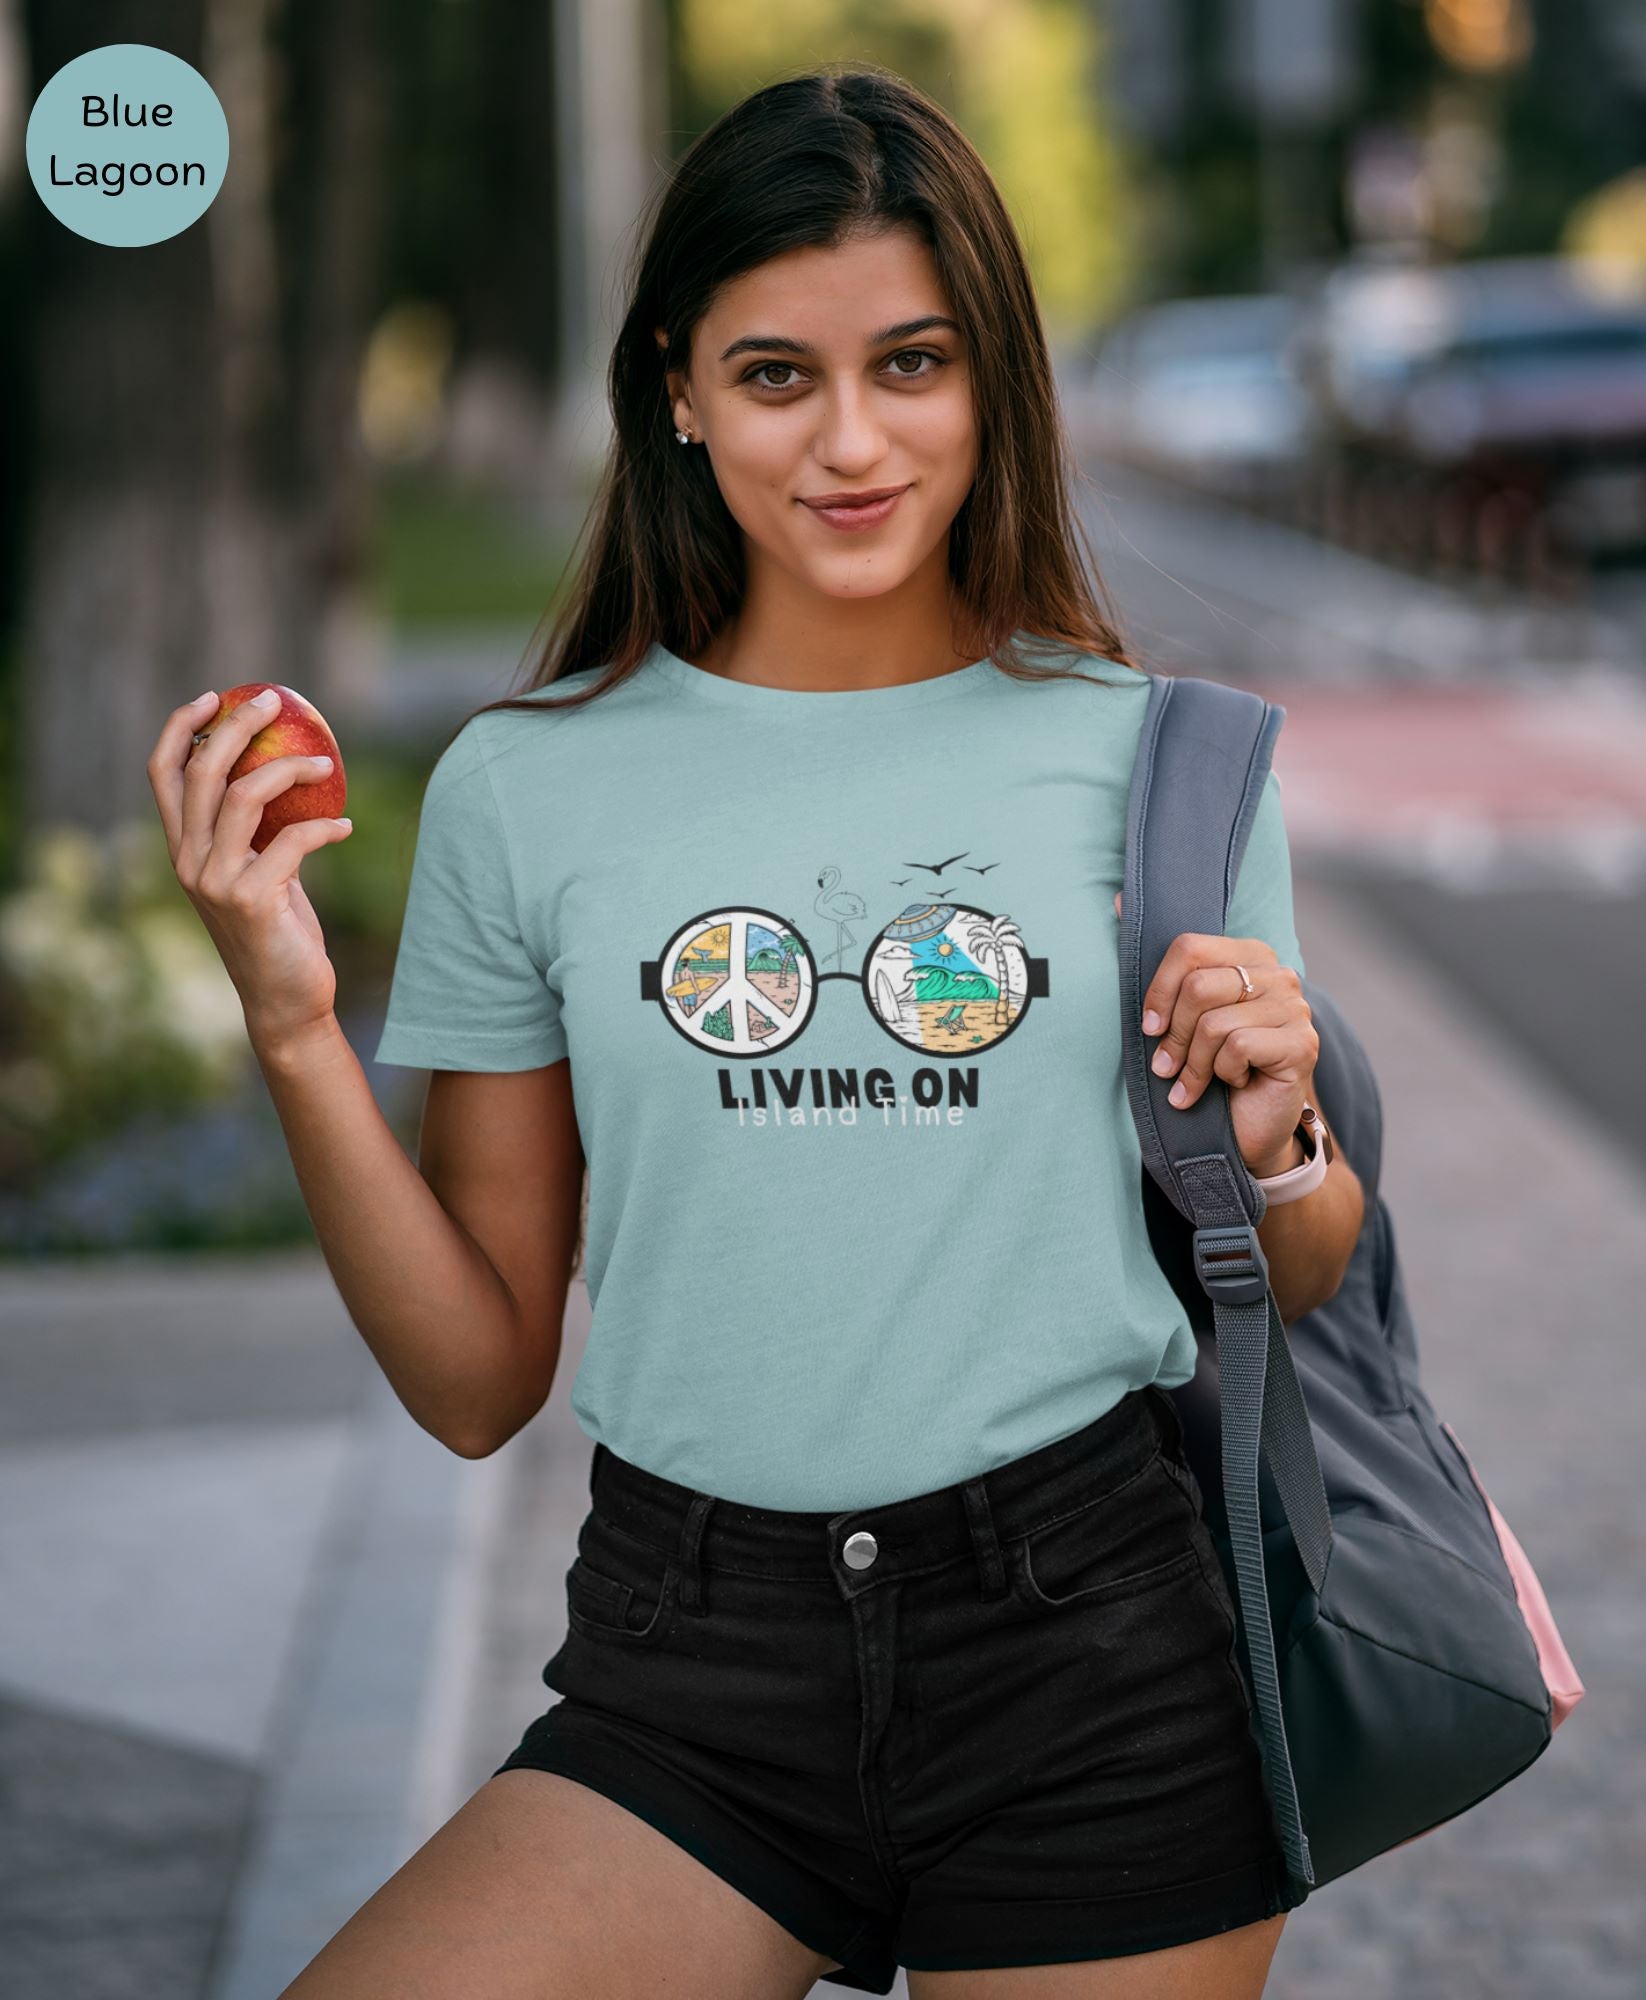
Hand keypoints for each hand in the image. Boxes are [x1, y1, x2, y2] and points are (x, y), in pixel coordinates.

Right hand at [147, 687, 353, 1050]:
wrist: (286, 998)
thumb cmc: (279, 931)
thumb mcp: (260, 872)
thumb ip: (255, 833)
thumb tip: (283, 772)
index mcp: (183, 850)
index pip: (164, 774)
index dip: (181, 728)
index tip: (214, 697)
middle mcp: (188, 861)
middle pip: (202, 771)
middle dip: (236, 726)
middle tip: (273, 700)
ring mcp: (214, 881)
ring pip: (244, 795)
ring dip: (290, 768)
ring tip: (325, 762)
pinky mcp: (250, 899)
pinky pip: (293, 839)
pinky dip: (324, 826)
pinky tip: (345, 826)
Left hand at [1115, 891, 1315, 1177]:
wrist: (1247, 1129)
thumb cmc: (1208, 1068)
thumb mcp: (1178, 1015)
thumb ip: (1158, 964)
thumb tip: (1116, 897)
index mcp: (1249, 955)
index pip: (1189, 948)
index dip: (1158, 991)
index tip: (1149, 1028)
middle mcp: (1278, 974)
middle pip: (1199, 986)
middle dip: (1174, 1036)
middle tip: (1167, 1066)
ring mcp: (1296, 1007)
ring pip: (1214, 1023)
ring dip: (1194, 1064)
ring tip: (1194, 1083)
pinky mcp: (1302, 1043)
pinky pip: (1237, 1047)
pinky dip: (1222, 1075)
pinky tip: (1233, 1085)